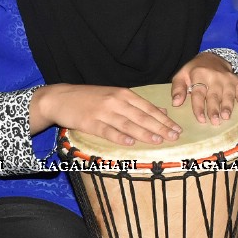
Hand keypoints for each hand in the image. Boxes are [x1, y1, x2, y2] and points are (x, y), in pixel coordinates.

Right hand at [33, 84, 180, 145]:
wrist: (61, 98)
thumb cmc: (91, 98)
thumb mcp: (116, 96)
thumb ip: (137, 104)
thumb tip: (162, 112)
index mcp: (124, 94)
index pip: (148, 108)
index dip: (164, 119)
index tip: (177, 128)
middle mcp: (116, 101)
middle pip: (142, 116)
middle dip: (160, 127)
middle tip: (174, 137)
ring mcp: (103, 112)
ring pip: (128, 124)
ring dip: (144, 133)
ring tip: (158, 141)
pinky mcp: (90, 122)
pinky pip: (107, 131)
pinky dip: (119, 137)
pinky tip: (130, 143)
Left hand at [171, 52, 237, 125]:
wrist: (212, 57)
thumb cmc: (194, 71)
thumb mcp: (182, 75)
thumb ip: (177, 89)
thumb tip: (176, 103)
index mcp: (199, 75)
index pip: (199, 93)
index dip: (199, 107)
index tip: (200, 119)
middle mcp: (214, 76)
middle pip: (214, 95)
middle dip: (214, 109)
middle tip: (214, 121)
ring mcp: (227, 78)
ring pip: (228, 93)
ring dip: (228, 105)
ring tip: (226, 116)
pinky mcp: (236, 79)